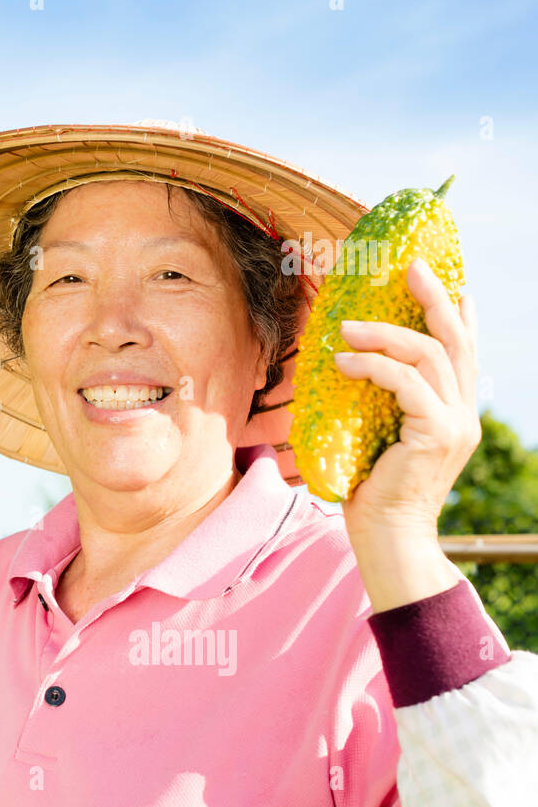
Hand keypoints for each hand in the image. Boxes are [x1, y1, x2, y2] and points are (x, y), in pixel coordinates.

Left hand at [332, 258, 479, 609]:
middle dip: (434, 298)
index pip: (464, 352)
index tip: (444, 280)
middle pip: (456, 341)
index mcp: (453, 412)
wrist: (387, 538)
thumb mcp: (377, 437)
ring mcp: (454, 424)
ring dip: (386, 333)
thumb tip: (346, 367)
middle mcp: (463, 414)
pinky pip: (407, 384)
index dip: (457, 313)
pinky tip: (343, 363)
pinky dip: (374, 366)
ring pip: (431, 356)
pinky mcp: (435, 435)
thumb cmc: (371, 491)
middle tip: (410, 267)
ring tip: (346, 327)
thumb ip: (380, 404)